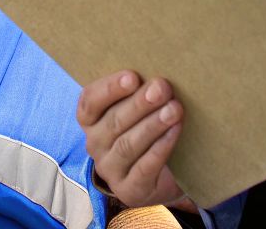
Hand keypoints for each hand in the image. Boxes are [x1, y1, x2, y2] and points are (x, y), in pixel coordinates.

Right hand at [78, 71, 187, 207]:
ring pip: (127, 145)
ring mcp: (110, 170)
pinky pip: (143, 167)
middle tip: (162, 88)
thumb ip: (141, 91)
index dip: (110, 89)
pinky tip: (174, 132)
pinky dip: (160, 148)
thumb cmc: (148, 129)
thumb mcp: (139, 109)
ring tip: (174, 109)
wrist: (162, 175)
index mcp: (91, 120)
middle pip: (113, 122)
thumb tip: (158, 75)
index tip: (133, 76)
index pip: (90, 102)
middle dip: (140, 103)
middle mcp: (95, 144)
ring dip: (152, 125)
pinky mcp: (129, 190)